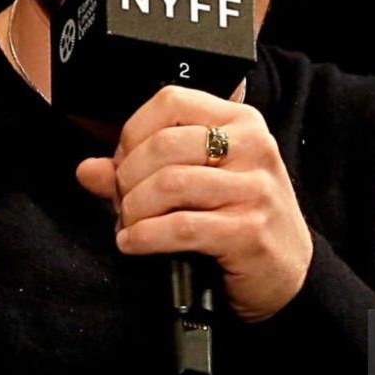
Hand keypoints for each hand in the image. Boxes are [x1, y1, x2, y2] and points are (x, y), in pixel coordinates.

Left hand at [75, 85, 313, 322]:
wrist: (286, 273)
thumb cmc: (240, 219)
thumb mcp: (198, 183)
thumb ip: (141, 171)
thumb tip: (87, 171)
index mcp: (240, 121)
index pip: (171, 102)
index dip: (133, 132)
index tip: (123, 163)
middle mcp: (252, 147)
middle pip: (163, 144)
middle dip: (127, 177)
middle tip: (122, 202)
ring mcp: (254, 189)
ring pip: (168, 184)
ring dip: (134, 209)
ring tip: (129, 225)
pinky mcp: (249, 231)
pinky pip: (179, 227)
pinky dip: (144, 236)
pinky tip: (134, 243)